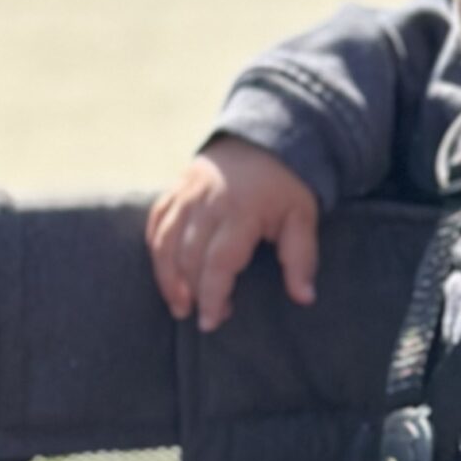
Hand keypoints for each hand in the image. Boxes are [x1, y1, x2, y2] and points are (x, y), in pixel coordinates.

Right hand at [145, 139, 320, 330]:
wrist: (264, 138)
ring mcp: (186, 193)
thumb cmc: (285, 185)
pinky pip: (156, 222)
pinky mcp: (174, 188)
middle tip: (201, 318)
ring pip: (165, 242)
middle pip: (188, 256)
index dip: (213, 295)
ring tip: (178, 305)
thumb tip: (305, 298)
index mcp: (242, 211)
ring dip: (167, 278)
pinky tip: (164, 272)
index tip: (212, 322)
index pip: (219, 262)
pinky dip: (155, 249)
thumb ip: (301, 258)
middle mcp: (208, 202)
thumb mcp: (303, 217)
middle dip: (191, 293)